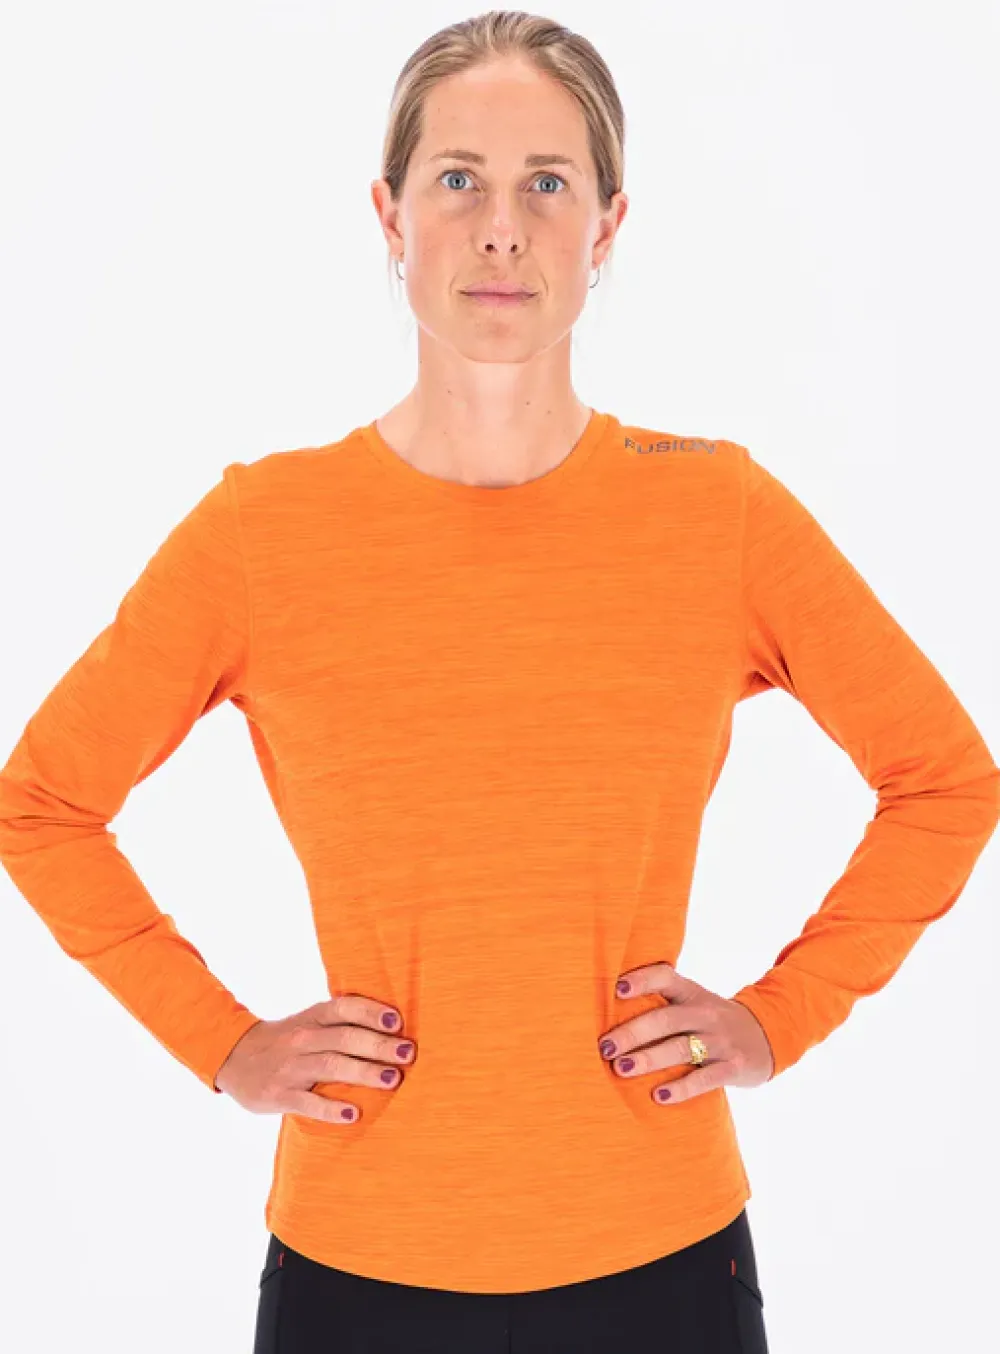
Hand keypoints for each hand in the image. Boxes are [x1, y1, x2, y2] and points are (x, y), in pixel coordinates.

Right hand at [214, 994, 416, 1123]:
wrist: (234, 1058)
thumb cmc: (287, 1041)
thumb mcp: (309, 1023)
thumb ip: (341, 1024)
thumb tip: (394, 1028)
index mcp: (313, 1018)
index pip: (344, 1008)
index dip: (371, 1012)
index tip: (397, 1022)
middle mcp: (303, 1039)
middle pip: (345, 1038)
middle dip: (378, 1045)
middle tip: (408, 1053)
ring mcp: (290, 1067)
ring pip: (331, 1066)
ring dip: (363, 1072)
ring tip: (391, 1079)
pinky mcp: (279, 1095)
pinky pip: (308, 1103)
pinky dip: (331, 1109)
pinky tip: (353, 1115)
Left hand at [598, 961, 773, 1102]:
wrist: (765, 1037)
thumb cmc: (711, 1021)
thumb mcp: (694, 1003)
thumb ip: (662, 1003)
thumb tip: (607, 1010)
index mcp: (692, 993)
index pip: (666, 978)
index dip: (642, 980)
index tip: (616, 989)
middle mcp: (706, 1013)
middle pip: (665, 1019)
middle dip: (632, 1032)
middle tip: (604, 1047)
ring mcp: (720, 1040)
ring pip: (680, 1048)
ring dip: (649, 1059)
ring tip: (621, 1068)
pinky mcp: (733, 1067)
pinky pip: (704, 1078)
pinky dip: (681, 1088)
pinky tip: (658, 1096)